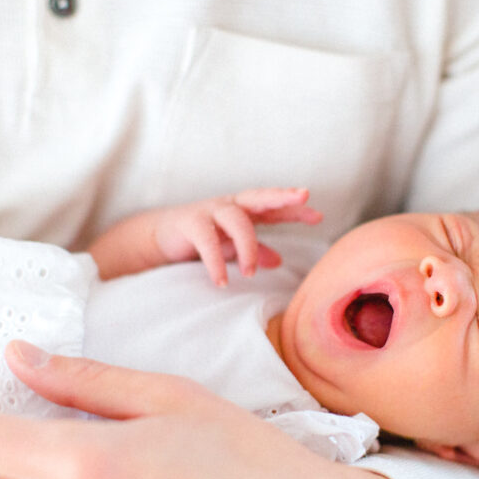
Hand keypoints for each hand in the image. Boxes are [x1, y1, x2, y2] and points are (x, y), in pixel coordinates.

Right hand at [89, 187, 321, 283]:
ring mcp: (210, 210)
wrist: (160, 238)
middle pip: (260, 196)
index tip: (318, 216)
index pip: (274, 207)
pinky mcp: (190, 222)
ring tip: (250, 273)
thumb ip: (254, 251)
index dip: (294, 210)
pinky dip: (216, 262)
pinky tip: (222, 281)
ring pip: (238, 220)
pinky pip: (208, 241)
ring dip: (248, 248)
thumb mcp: (231, 247)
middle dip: (282, 196)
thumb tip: (279, 262)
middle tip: (302, 198)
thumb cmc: (201, 240)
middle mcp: (230, 205)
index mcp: (243, 211)